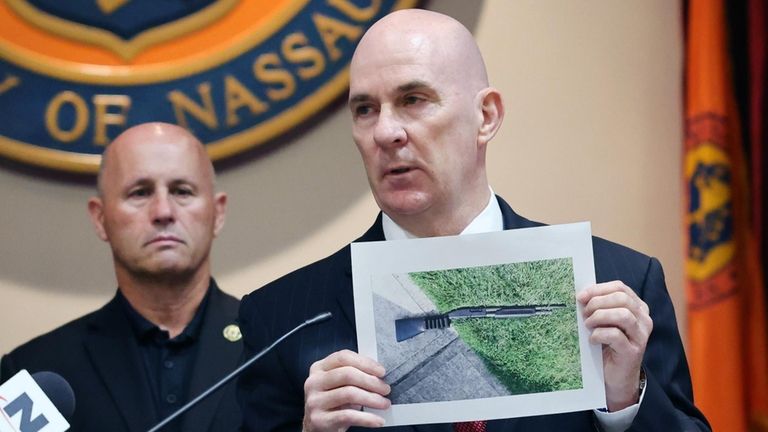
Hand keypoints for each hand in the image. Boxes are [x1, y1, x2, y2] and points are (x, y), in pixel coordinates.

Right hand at [302, 349, 390, 431]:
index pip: (343, 357)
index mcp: (319, 368)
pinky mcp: (319, 420)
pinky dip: (367, 418)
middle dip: (371, 381)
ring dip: (372, 399)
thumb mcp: (338, 385)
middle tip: (385, 389)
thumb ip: (353, 375)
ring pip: (349, 394)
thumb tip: (378, 374)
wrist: (316, 428)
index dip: (365, 363)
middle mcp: (313, 382)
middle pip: (347, 374)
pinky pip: (348, 416)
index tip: (381, 371)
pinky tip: (377, 420)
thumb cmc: (333, 403)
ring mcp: (314, 401)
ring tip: (384, 403)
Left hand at [577, 281, 651, 411]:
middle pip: (621, 298)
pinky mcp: (633, 352)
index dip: (598, 289)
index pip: (620, 287)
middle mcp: (643, 320)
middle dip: (597, 303)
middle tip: (584, 314)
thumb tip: (581, 295)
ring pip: (622, 315)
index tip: (580, 296)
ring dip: (599, 317)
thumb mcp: (604, 322)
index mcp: (637, 308)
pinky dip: (599, 334)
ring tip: (588, 326)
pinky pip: (615, 335)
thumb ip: (599, 307)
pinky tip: (592, 340)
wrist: (614, 377)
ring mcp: (641, 336)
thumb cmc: (607, 346)